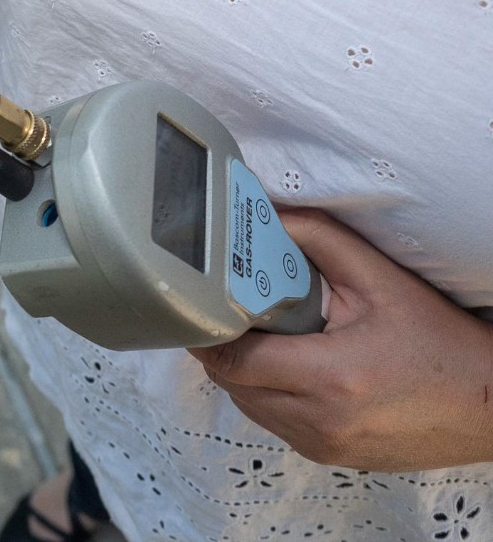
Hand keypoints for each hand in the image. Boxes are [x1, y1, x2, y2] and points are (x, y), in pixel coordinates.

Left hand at [188, 208, 492, 470]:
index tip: (204, 303)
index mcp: (331, 376)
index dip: (210, 330)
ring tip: (263, 336)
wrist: (489, 402)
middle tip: (231, 311)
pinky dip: (268, 395)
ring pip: (247, 406)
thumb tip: (267, 212)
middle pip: (232, 384)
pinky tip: (290, 366)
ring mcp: (322, 445)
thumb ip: (319, 239)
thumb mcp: (380, 279)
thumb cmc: (438, 339)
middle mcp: (319, 420)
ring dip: (243, 372)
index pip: (233, 360)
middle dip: (223, 346)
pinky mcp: (328, 457)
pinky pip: (273, 423)